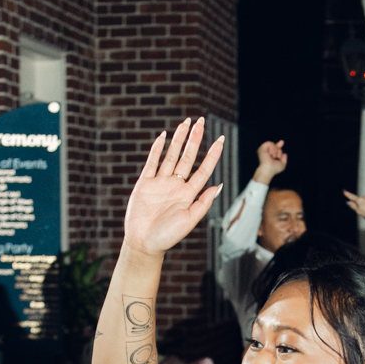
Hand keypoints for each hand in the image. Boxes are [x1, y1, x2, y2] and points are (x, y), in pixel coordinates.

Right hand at [123, 119, 223, 257]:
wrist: (144, 243)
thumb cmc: (168, 236)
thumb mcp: (190, 220)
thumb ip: (204, 202)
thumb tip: (220, 185)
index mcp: (189, 194)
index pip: (203, 169)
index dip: (212, 154)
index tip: (220, 139)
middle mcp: (176, 186)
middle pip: (188, 157)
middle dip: (195, 139)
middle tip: (200, 120)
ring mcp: (160, 183)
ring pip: (171, 155)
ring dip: (179, 139)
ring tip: (186, 122)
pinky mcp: (145, 183)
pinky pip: (152, 162)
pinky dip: (157, 149)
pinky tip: (164, 136)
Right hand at [253, 140, 287, 184]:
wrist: (268, 168)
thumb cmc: (274, 169)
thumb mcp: (282, 165)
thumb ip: (284, 160)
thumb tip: (285, 154)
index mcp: (271, 158)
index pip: (275, 150)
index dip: (279, 146)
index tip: (282, 141)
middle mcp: (267, 154)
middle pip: (276, 147)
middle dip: (279, 150)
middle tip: (276, 157)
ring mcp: (264, 151)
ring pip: (274, 145)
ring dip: (276, 150)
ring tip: (273, 157)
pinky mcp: (261, 148)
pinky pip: (269, 143)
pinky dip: (272, 147)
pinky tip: (270, 153)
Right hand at [343, 191, 364, 220]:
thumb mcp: (358, 211)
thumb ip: (353, 206)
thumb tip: (348, 202)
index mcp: (359, 200)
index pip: (352, 197)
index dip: (348, 194)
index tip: (344, 191)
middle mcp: (364, 197)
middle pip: (359, 200)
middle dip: (360, 205)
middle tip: (362, 212)